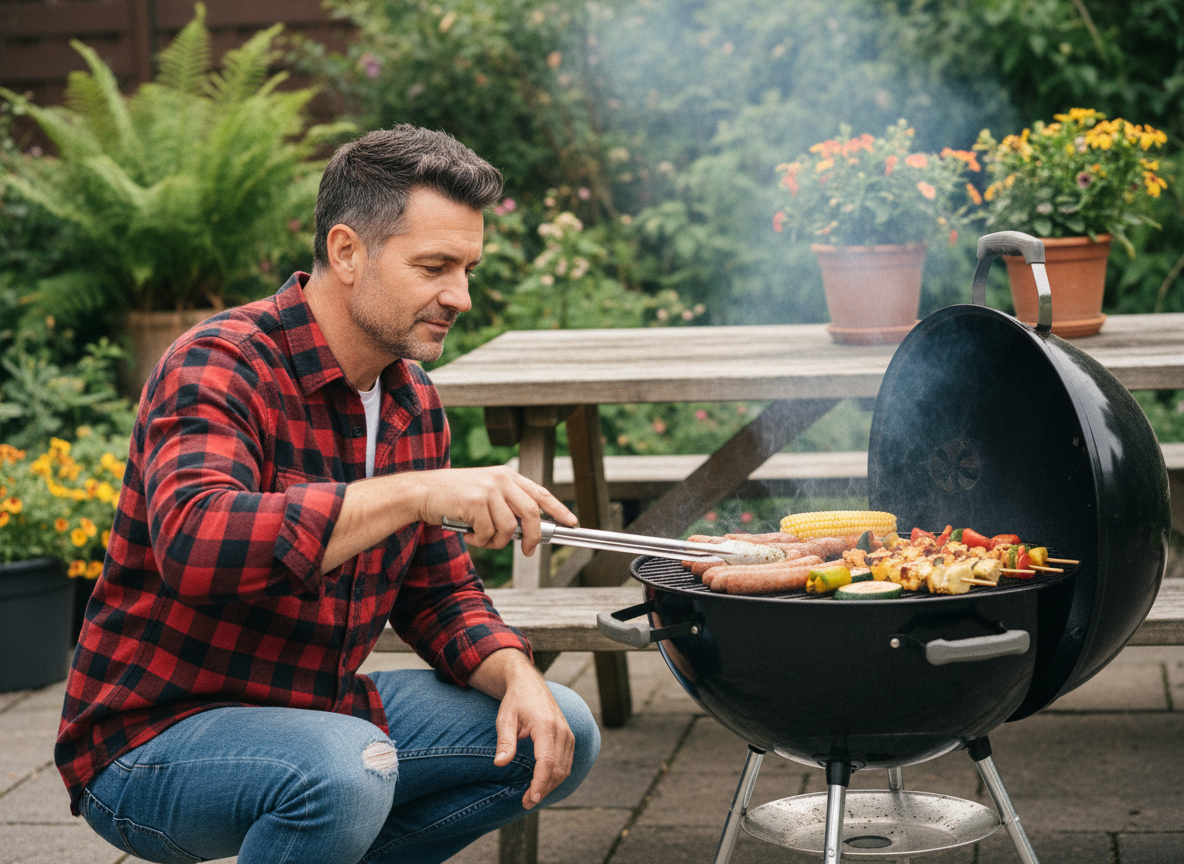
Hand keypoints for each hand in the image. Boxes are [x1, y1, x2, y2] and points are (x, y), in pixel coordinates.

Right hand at [415, 466, 575, 555]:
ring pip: (509, 528)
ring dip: (496, 541)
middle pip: (531, 513)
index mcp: (506, 476)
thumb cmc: (452, 497)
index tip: (571, 522)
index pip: (541, 493)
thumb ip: (506, 506)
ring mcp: (489, 490)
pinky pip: (489, 533)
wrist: (422, 492)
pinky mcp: (476, 502)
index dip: (559, 509)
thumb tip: (526, 532)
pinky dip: (480, 540)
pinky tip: (467, 532)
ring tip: (480, 537)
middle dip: (532, 536)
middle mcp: (501, 479)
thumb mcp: (485, 493)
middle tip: (527, 550)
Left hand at [469, 649, 574, 808]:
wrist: (529, 683)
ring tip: (532, 796)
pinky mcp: (569, 737)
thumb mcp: (505, 718)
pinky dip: (556, 776)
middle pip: (557, 769)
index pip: (547, 762)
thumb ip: (505, 740)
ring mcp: (568, 733)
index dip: (540, 783)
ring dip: (550, 785)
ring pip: (564, 768)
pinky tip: (543, 783)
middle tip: (526, 803)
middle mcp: (561, 730)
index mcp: (546, 725)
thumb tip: (499, 763)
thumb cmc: (515, 701)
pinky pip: (567, 762)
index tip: (531, 799)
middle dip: (543, 789)